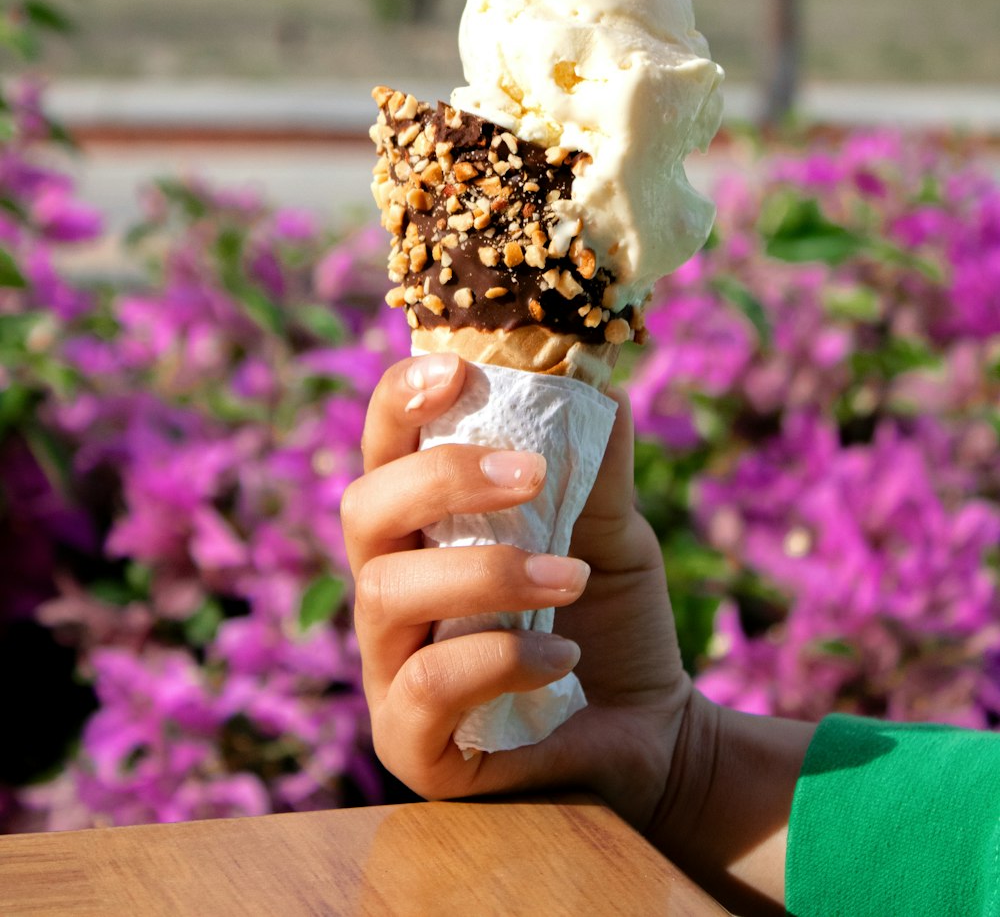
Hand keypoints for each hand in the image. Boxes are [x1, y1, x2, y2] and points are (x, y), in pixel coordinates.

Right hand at [340, 353, 691, 829]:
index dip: (400, 399)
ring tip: (570, 579)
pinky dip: (500, 658)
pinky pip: (426, 686)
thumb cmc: (608, 619)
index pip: (384, 447)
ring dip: (486, 573)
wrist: (653, 734)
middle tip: (532, 476)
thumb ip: (594, 464)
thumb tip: (599, 383)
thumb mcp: (609, 531)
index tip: (456, 369)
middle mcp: (388, 587)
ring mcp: (387, 667)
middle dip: (441, 480)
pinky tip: (562, 656)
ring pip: (386, 593)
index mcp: (422, 525)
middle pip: (362, 509)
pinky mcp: (408, 742)